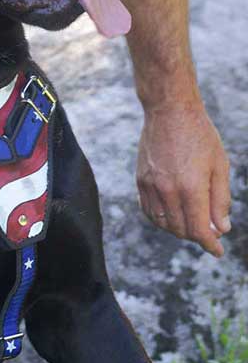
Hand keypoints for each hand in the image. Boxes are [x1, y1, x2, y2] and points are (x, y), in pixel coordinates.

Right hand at [137, 101, 230, 256]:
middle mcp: (168, 191)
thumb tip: (221, 228)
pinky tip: (172, 215)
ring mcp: (151, 187)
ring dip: (179, 230)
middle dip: (197, 236)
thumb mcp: (219, 165)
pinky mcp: (140, 182)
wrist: (169, 111)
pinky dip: (162, 220)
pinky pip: (149, 212)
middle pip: (181, 230)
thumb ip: (220, 200)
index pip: (199, 229)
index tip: (217, 252)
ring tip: (192, 223)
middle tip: (209, 231)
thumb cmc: (200, 135)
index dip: (210, 245)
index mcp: (191, 187)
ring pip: (163, 224)